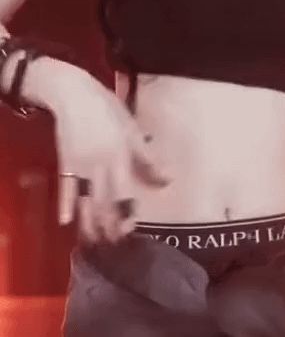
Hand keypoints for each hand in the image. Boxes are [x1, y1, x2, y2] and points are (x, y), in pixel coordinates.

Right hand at [53, 69, 171, 243]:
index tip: (130, 231)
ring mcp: (80, 163)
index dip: (127, 212)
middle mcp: (100, 162)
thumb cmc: (107, 110)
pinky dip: (65, 204)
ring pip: (85, 198)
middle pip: (104, 200)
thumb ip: (147, 159)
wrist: (74, 93)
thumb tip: (167, 181)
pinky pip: (65, 187)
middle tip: (113, 244)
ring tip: (93, 239)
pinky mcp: (65, 162)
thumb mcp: (131, 130)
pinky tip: (65, 221)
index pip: (125, 190)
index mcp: (120, 153)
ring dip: (88, 220)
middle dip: (108, 224)